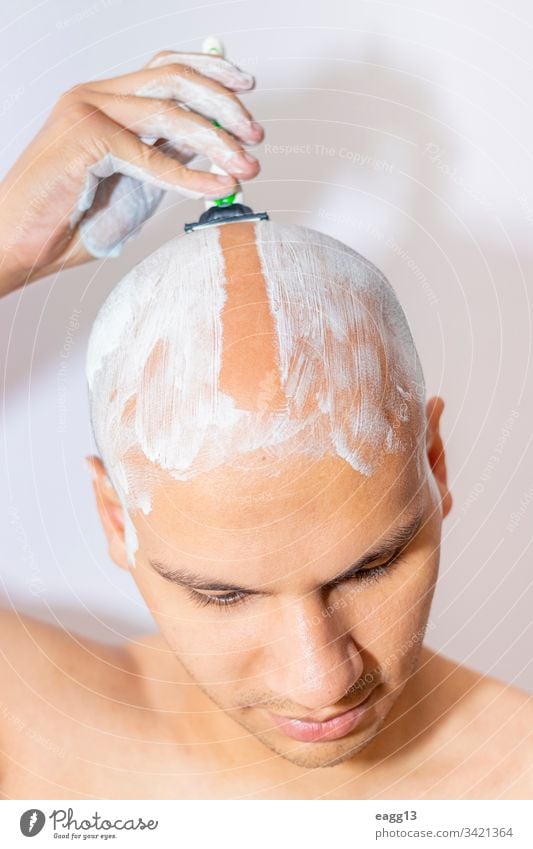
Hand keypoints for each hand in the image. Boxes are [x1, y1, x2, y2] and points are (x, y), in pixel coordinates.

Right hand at [0, 49, 262, 293]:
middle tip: (256, 134)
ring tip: (246, 165)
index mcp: (105, 99)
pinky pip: (151, 156)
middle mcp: (95, 96)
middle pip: (174, 77)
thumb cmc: (70, 221)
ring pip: (169, 112)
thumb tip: (216, 153)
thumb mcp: (133, 185)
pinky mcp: (84, 139)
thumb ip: (167, 161)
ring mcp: (86, 112)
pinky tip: (218, 187)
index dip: (210, 70)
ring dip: (217, 141)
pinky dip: (190, 176)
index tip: (247, 87)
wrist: (19, 245)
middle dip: (224, 103)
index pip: (165, 67)